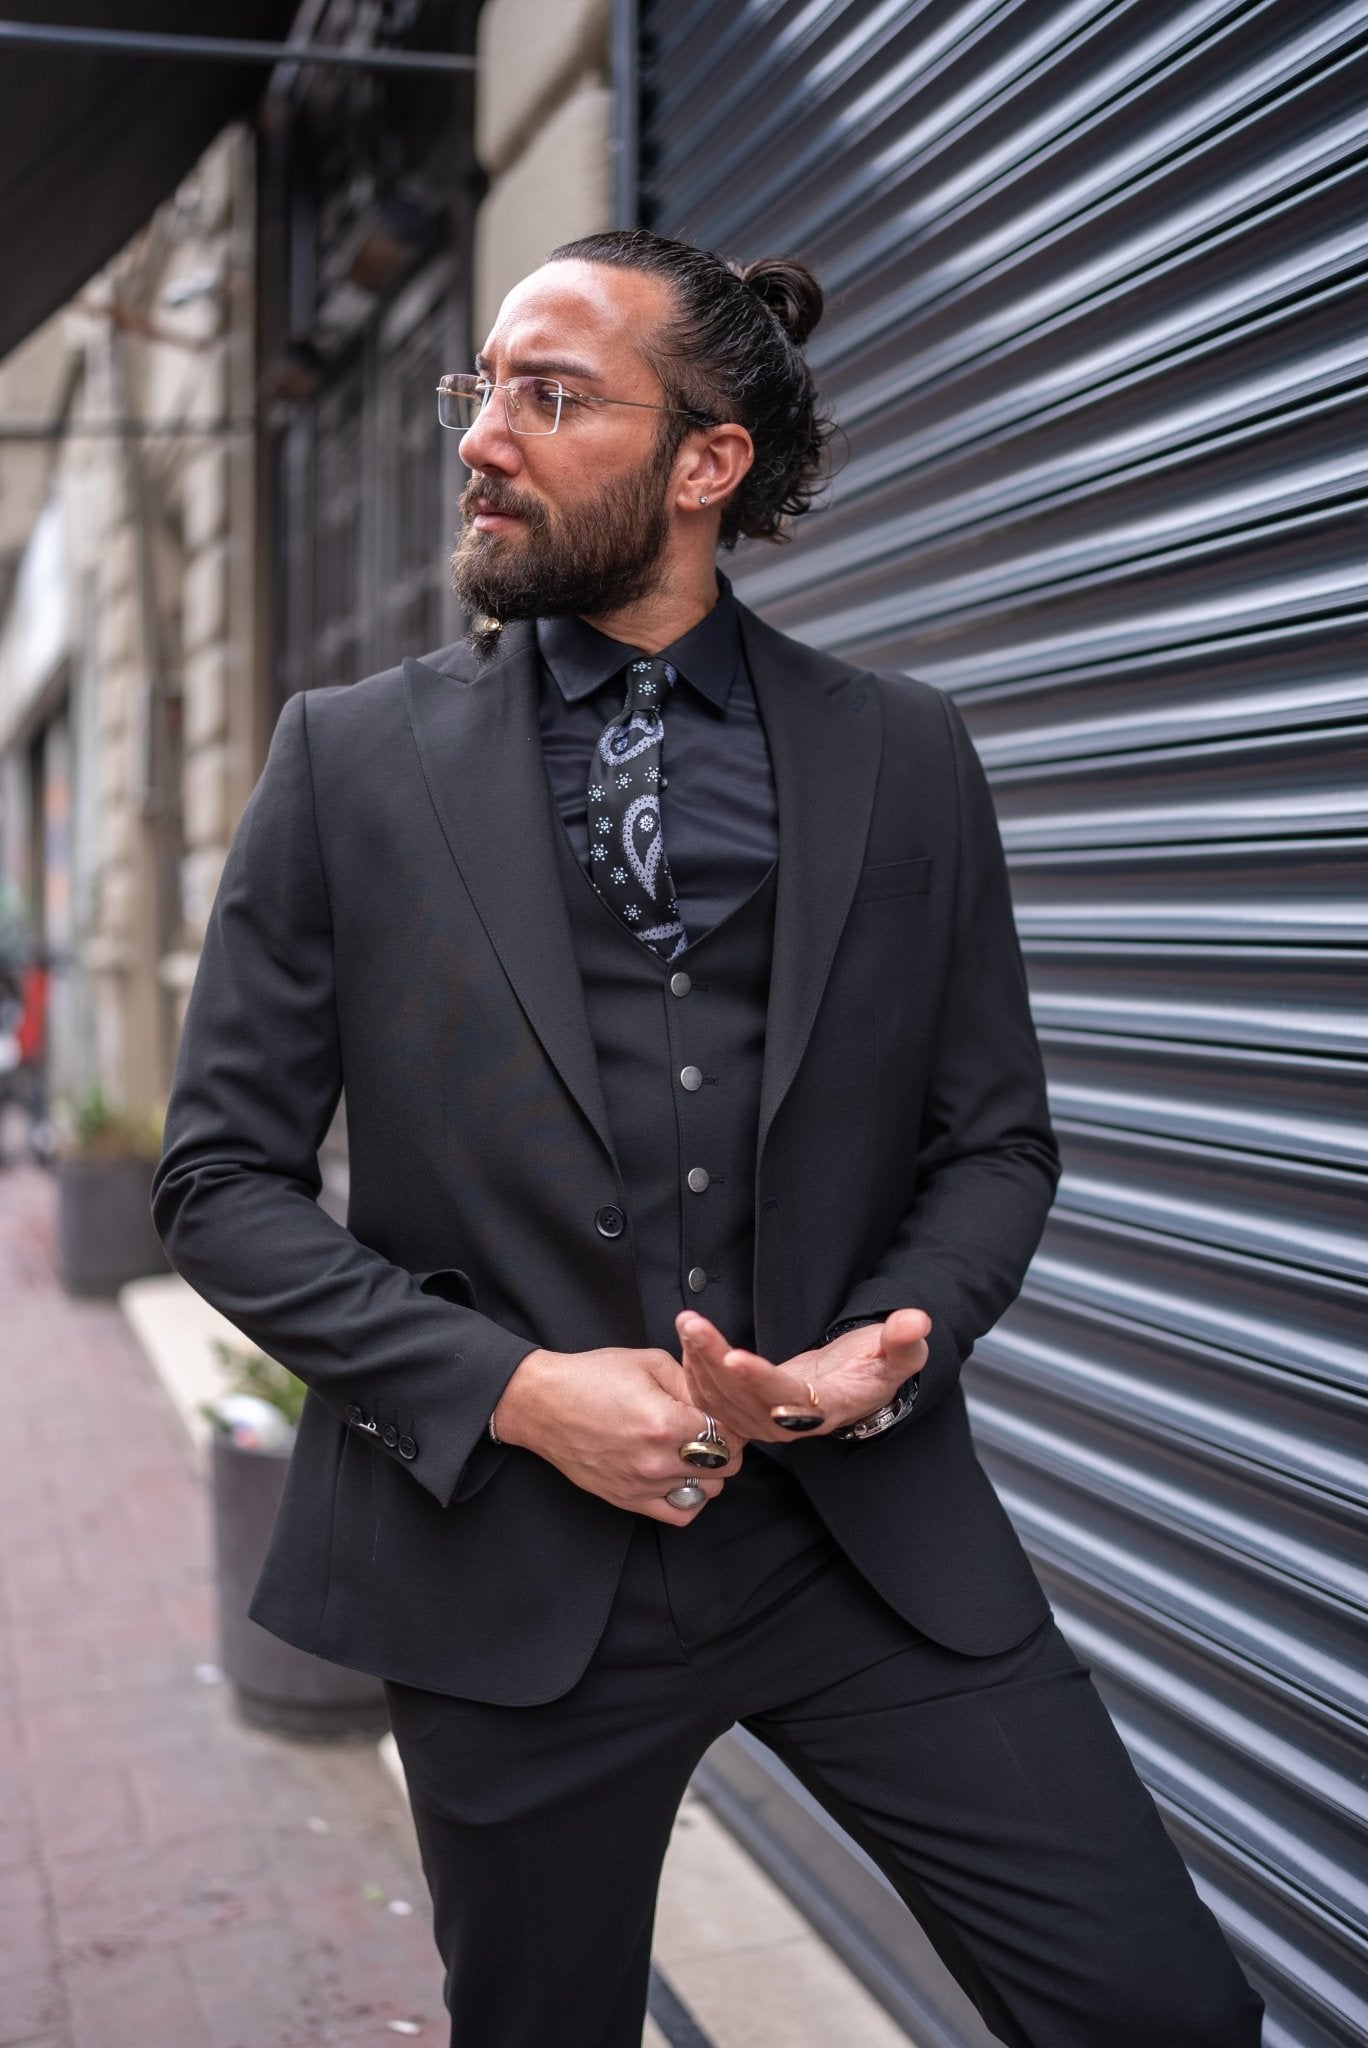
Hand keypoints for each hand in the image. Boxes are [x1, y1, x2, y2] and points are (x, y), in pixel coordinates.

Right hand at [491, 1344, 745, 1524]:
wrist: (542, 1405)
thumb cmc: (591, 1377)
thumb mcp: (648, 1362)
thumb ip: (690, 1382)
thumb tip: (718, 1400)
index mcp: (665, 1422)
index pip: (729, 1434)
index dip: (733, 1421)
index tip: (724, 1412)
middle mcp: (657, 1461)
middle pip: (725, 1466)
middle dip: (727, 1446)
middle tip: (712, 1429)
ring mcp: (643, 1486)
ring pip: (708, 1491)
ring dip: (710, 1471)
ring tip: (694, 1450)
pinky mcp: (628, 1500)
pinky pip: (680, 1513)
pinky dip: (689, 1497)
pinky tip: (681, 1475)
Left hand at [676, 1308, 930, 1444]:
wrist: (858, 1385)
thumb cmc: (876, 1368)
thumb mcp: (900, 1355)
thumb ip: (905, 1341)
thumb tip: (916, 1321)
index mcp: (823, 1410)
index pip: (784, 1398)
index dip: (758, 1379)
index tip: (733, 1356)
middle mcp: (788, 1422)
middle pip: (741, 1399)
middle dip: (712, 1361)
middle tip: (692, 1325)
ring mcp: (763, 1420)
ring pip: (721, 1400)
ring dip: (698, 1361)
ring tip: (686, 1323)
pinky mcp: (746, 1410)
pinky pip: (712, 1399)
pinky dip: (695, 1370)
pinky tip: (687, 1339)